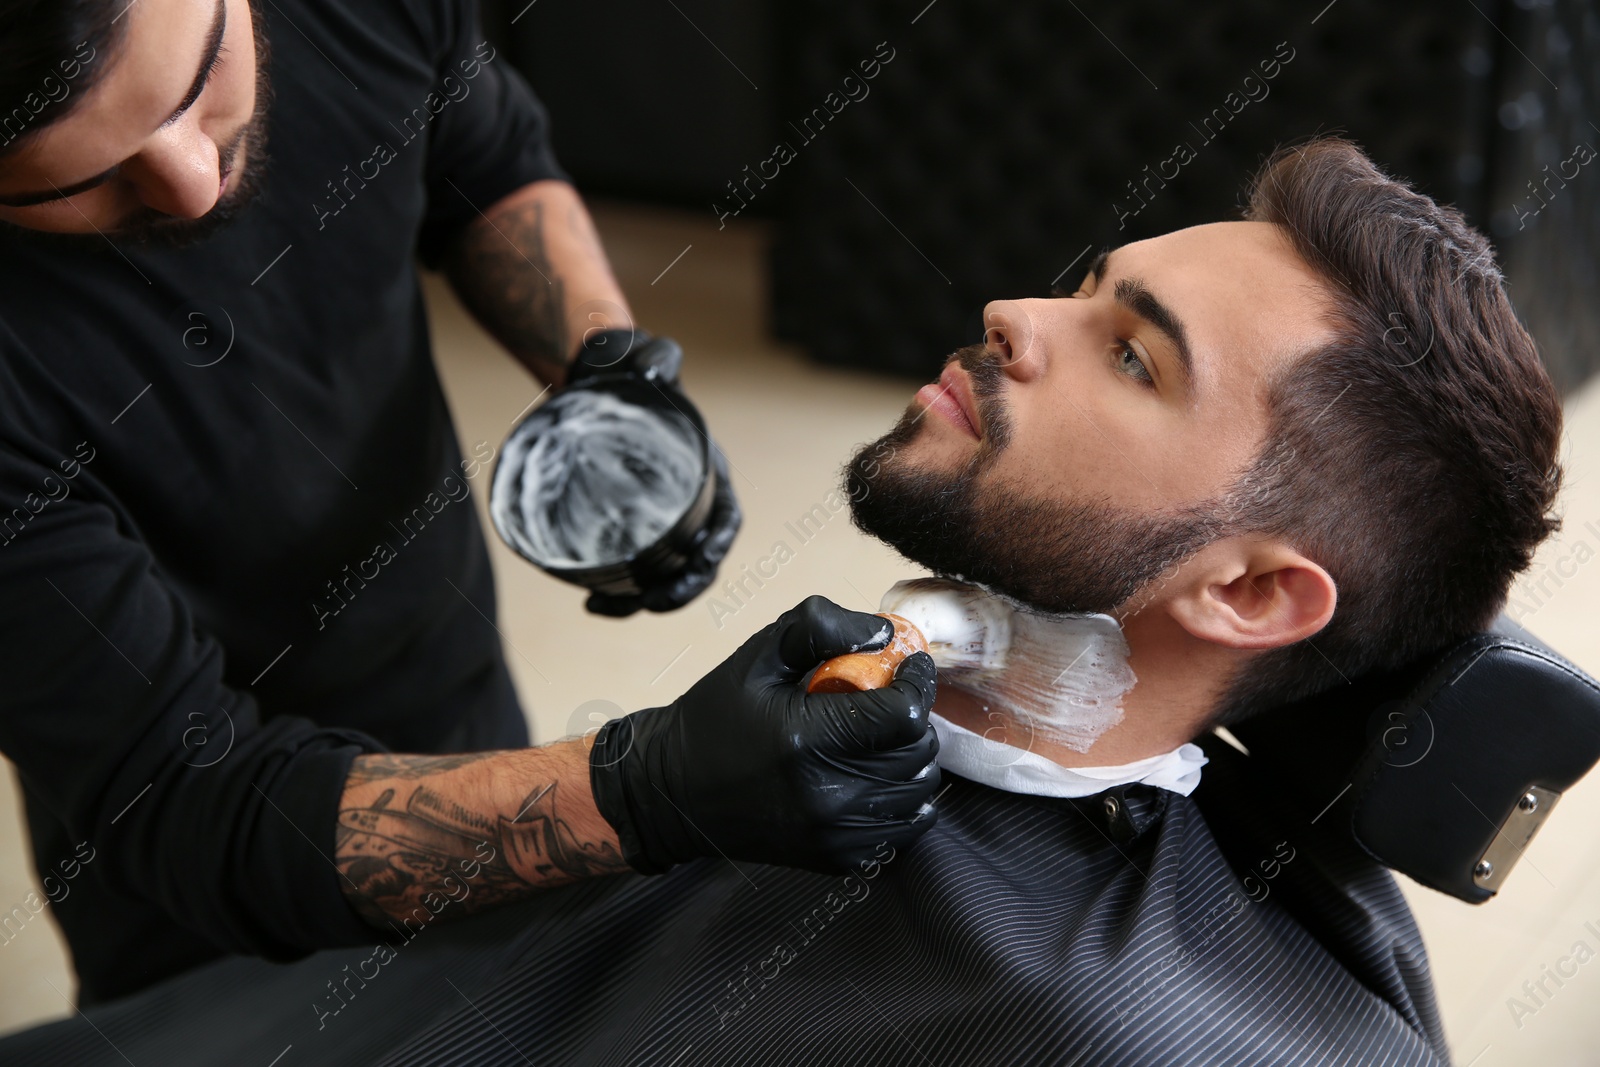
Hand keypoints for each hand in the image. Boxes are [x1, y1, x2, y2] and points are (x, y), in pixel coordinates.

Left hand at [567, 330, 742, 616]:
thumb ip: (656, 359)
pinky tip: (591, 602)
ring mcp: (657, 523)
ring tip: (605, 607)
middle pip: (697, 562)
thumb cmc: (633, 372)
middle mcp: (688, 505)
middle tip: (653, 601)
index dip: (718, 542)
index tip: (704, 558)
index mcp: (706, 473)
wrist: (601, 381)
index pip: (724, 518)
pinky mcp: (628, 532)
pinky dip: (617, 594)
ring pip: (663, 576)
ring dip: (643, 602)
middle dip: (683, 589)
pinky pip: (631, 572)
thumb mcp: (647, 360)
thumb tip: (657, 372)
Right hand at [589, 596, 940, 873]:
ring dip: (912, 758)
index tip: (909, 666)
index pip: (903, 713)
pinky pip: (905, 830)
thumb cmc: (716, 718)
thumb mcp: (757, 656)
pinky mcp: (837, 858)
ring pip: (919, 792)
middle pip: (917, 753)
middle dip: (914, 717)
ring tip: (882, 737)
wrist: (673, 792)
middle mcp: (827, 794)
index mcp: (807, 740)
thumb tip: (883, 633)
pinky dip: (903, 800)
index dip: (917, 682)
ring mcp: (834, 834)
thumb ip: (818, 628)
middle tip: (889, 699)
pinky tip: (876, 776)